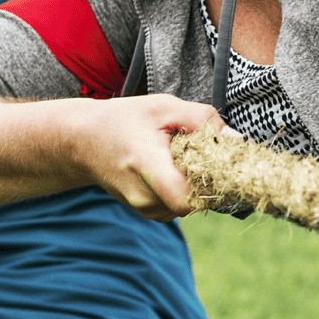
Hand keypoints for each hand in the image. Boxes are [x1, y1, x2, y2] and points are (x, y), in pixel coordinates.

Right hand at [66, 94, 222, 221]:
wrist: (83, 141)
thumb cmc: (124, 119)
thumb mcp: (164, 107)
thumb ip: (202, 120)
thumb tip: (236, 139)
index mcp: (146, 166)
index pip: (187, 198)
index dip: (210, 185)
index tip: (214, 162)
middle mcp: (142, 196)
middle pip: (193, 202)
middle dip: (204, 180)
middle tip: (199, 154)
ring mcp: (142, 208)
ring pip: (187, 206)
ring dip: (192, 185)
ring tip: (178, 157)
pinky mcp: (146, 211)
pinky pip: (176, 206)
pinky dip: (181, 189)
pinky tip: (170, 168)